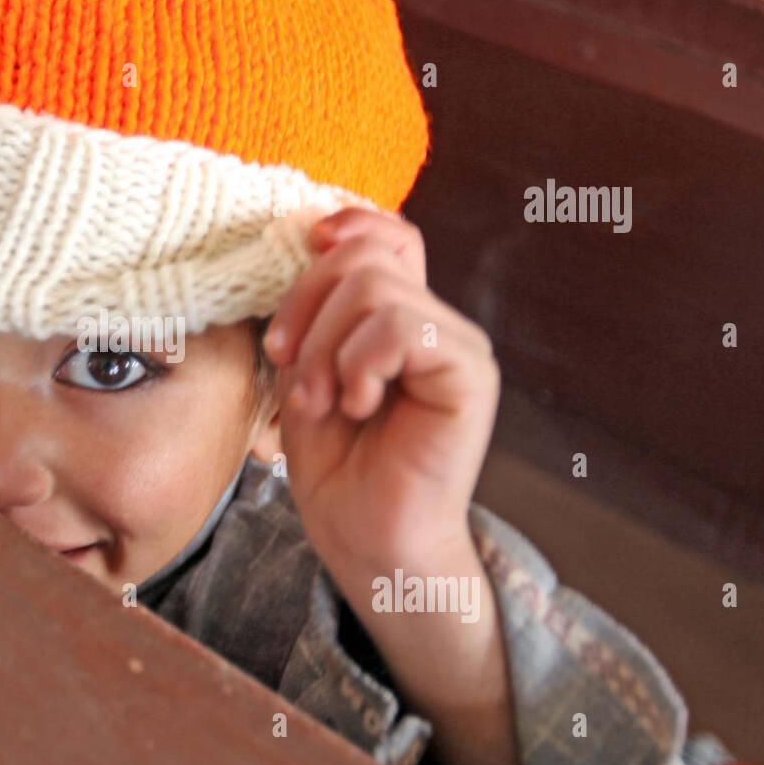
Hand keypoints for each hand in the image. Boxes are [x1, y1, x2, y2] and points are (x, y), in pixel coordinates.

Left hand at [262, 205, 498, 577]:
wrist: (366, 540)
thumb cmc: (338, 466)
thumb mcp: (307, 372)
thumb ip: (316, 312)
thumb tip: (314, 239)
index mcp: (398, 320)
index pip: (389, 237)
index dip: (349, 225)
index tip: (306, 246)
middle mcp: (434, 324)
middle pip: (364, 258)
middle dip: (306, 308)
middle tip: (294, 373)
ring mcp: (456, 345)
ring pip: (374, 289)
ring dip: (325, 348)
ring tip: (323, 402)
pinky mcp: (469, 373)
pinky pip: (401, 326)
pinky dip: (359, 363)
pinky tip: (360, 404)